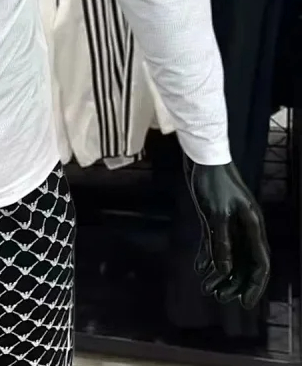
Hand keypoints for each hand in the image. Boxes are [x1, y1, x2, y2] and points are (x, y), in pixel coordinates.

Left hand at [186, 158, 269, 309]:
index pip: (260, 263)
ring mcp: (231, 222)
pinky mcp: (216, 217)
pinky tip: (199, 269)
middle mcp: (245, 227)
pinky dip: (208, 257)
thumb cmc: (213, 182)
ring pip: (230, 255)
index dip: (254, 285)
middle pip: (245, 262)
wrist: (203, 156)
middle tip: (219, 296)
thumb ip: (221, 243)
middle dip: (234, 282)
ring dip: (220, 273)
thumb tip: (224, 271)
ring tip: (207, 287)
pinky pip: (215, 243)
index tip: (245, 303)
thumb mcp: (216, 214)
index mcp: (252, 226)